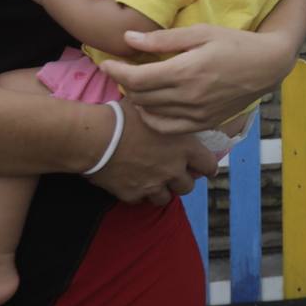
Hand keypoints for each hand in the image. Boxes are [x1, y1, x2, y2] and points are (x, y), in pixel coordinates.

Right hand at [84, 100, 216, 204]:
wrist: (97, 137)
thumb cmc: (124, 116)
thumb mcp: (153, 108)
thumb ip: (166, 114)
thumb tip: (169, 106)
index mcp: (184, 147)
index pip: (209, 164)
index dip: (208, 167)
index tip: (206, 169)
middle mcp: (173, 169)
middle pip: (188, 186)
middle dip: (182, 180)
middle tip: (175, 173)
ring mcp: (153, 185)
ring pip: (166, 198)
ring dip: (163, 191)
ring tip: (156, 182)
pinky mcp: (133, 195)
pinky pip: (141, 200)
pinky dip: (140, 194)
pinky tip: (134, 184)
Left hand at [98, 24, 295, 133]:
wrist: (267, 66)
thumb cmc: (235, 43)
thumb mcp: (200, 33)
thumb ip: (163, 40)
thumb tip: (128, 39)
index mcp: (187, 70)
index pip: (137, 78)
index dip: (116, 71)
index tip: (107, 63)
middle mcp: (189, 96)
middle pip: (141, 96)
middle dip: (124, 83)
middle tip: (122, 71)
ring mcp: (197, 113)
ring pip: (151, 114)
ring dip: (137, 100)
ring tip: (136, 86)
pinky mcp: (204, 123)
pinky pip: (168, 128)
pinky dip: (152, 119)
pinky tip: (151, 106)